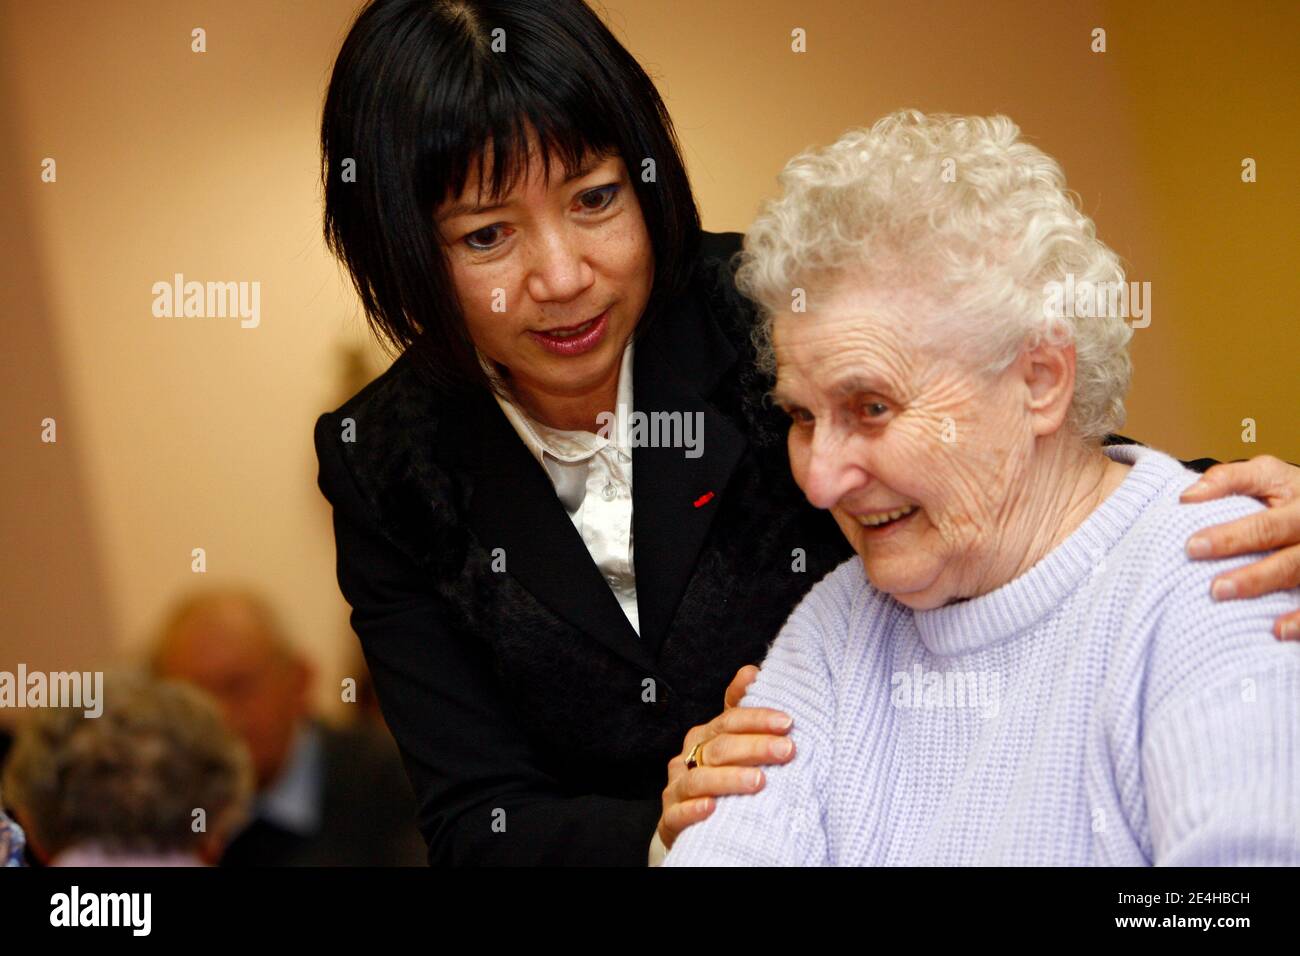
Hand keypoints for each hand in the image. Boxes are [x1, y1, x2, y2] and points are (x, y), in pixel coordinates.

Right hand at [656, 665, 794, 849]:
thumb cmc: (719, 777)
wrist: (694, 825)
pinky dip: (692, 810)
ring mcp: (677, 789)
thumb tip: (751, 671)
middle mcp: (687, 759)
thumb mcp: (731, 744)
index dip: (757, 719)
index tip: (787, 722)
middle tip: (786, 750)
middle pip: (719, 748)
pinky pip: (677, 814)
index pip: (729, 721)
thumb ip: (740, 710)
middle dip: (754, 748)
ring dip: (729, 779)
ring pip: (699, 780)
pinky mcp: (670, 820)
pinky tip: (712, 807)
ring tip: (759, 782)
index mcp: (704, 737)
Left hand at [1180, 454, 1299, 639]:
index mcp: (1299, 503)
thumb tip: (1187, 497)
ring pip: (1299, 576)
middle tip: (1215, 589)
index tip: (1192, 547)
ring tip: (1238, 607)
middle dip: (1253, 576)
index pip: (1265, 525)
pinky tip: (1278, 631)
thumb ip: (1228, 480)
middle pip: (1288, 559)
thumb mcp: (1266, 476)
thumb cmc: (1287, 494)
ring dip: (1271, 595)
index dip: (1231, 537)